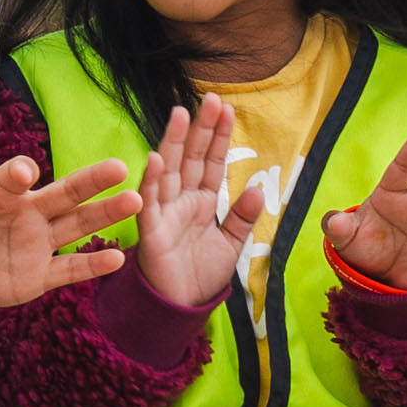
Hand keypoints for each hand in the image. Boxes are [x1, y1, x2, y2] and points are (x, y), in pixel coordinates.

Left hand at [0, 156, 134, 317]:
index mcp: (4, 190)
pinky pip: (69, 269)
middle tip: (121, 167)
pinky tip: (117, 258)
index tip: (24, 175)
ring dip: (105, 215)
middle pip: (67, 193)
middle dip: (93, 181)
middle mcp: (30, 212)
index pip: (18, 175)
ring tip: (135, 201)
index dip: (19, 173)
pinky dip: (92, 265)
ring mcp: (38, 244)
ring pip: (77, 226)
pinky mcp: (38, 276)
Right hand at [132, 99, 265, 310]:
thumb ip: (243, 217)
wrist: (181, 307)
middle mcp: (181, 200)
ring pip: (168, 170)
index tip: (226, 109)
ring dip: (173, 143)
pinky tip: (156, 158)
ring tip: (180, 114)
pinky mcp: (150, 230)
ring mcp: (164, 211)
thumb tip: (256, 187)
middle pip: (190, 158)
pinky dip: (151, 180)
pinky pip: (150, 202)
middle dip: (199, 129)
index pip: (211, 162)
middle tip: (210, 99)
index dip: (218, 137)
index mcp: (202, 202)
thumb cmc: (200, 275)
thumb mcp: (231, 244)